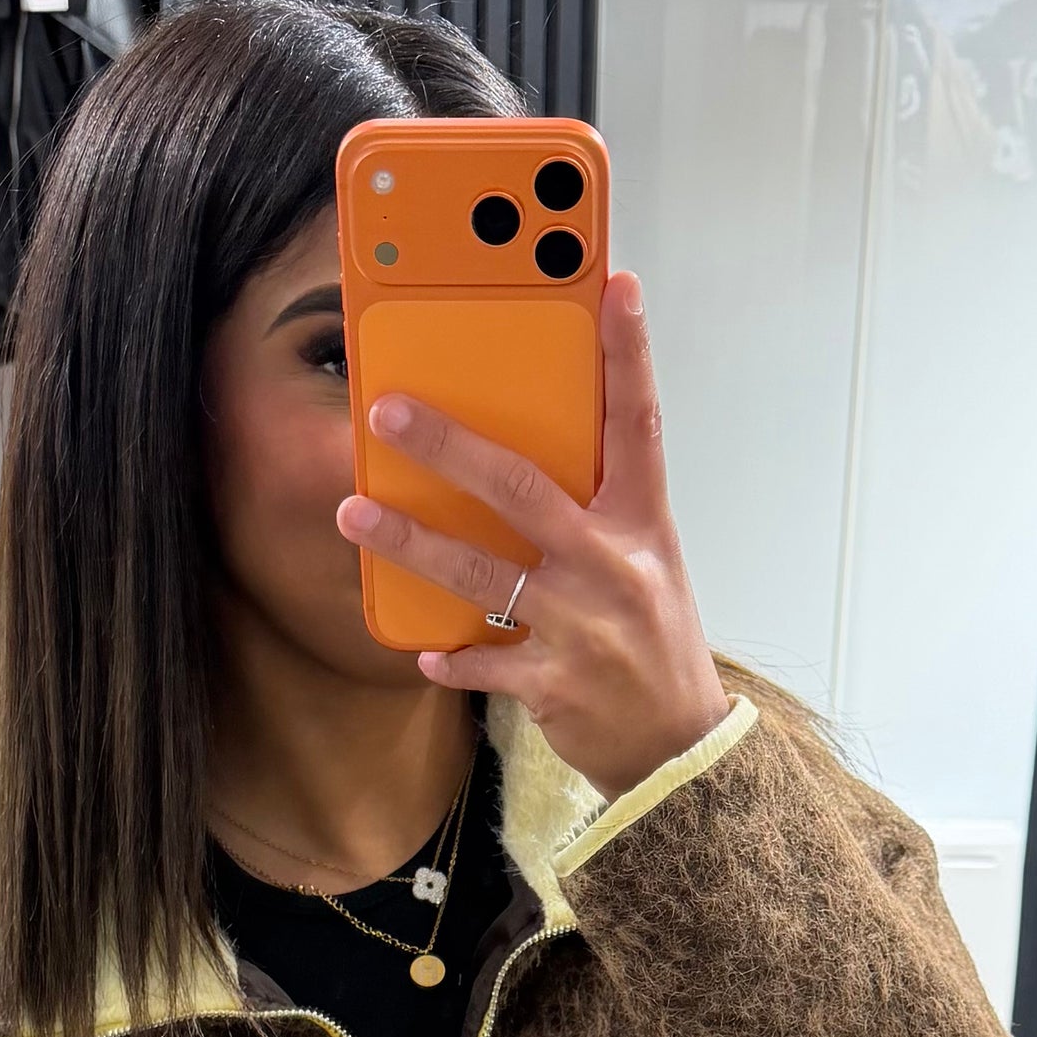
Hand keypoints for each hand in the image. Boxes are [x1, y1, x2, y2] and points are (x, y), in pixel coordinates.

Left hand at [334, 271, 730, 803]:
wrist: (681, 749)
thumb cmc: (654, 644)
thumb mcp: (646, 565)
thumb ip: (594, 513)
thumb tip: (516, 460)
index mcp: (643, 524)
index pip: (639, 422)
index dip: (629, 353)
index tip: (615, 288)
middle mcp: (614, 565)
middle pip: (522, 488)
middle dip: (450, 446)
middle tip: (390, 411)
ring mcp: (583, 625)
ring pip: (482, 571)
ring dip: (411, 543)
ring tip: (354, 515)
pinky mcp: (556, 682)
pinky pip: (485, 660)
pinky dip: (453, 655)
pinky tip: (423, 647)